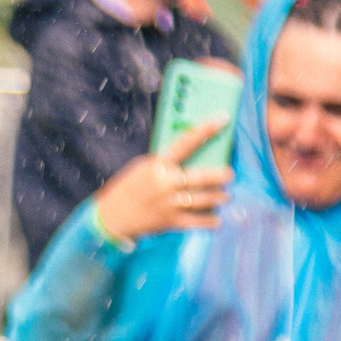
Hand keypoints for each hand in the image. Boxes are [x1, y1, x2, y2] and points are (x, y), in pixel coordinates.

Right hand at [93, 120, 232, 242]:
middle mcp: (165, 183)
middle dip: (220, 175)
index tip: (223, 119)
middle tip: (229, 174)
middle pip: (202, 177)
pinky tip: (216, 219)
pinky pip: (199, 221)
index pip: (186, 143)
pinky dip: (211, 221)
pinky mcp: (171, 221)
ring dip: (219, 197)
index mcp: (157, 165)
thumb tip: (193, 155)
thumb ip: (165, 163)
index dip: (206, 130)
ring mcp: (169, 204)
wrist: (111, 217)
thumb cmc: (128, 188)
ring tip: (225, 195)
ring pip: (205, 199)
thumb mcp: (142, 168)